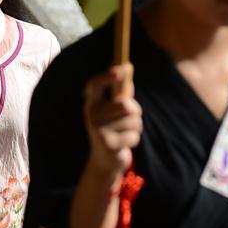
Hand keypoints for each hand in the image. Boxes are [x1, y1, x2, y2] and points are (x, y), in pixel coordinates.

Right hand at [83, 63, 142, 183]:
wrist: (104, 161)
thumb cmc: (113, 129)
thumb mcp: (114, 110)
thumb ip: (121, 91)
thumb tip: (127, 67)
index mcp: (92, 104)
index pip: (94, 85)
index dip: (106, 76)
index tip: (120, 70)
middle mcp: (91, 115)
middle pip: (125, 105)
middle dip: (135, 111)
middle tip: (130, 119)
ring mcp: (98, 130)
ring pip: (133, 121)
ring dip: (135, 127)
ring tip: (124, 133)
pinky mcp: (108, 144)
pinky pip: (133, 136)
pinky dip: (133, 139)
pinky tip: (123, 144)